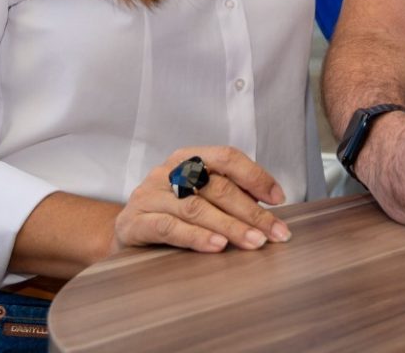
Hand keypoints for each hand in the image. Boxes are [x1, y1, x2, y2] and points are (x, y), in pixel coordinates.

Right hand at [112, 146, 291, 254]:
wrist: (126, 232)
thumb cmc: (171, 212)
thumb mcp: (199, 195)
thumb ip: (227, 194)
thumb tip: (269, 204)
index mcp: (188, 158)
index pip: (227, 157)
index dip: (255, 176)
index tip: (279, 198)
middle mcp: (168, 171)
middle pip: (217, 187)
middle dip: (251, 211)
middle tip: (274, 232)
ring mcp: (149, 195)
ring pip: (197, 208)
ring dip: (230, 226)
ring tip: (254, 242)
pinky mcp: (135, 222)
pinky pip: (170, 228)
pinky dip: (197, 237)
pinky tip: (218, 246)